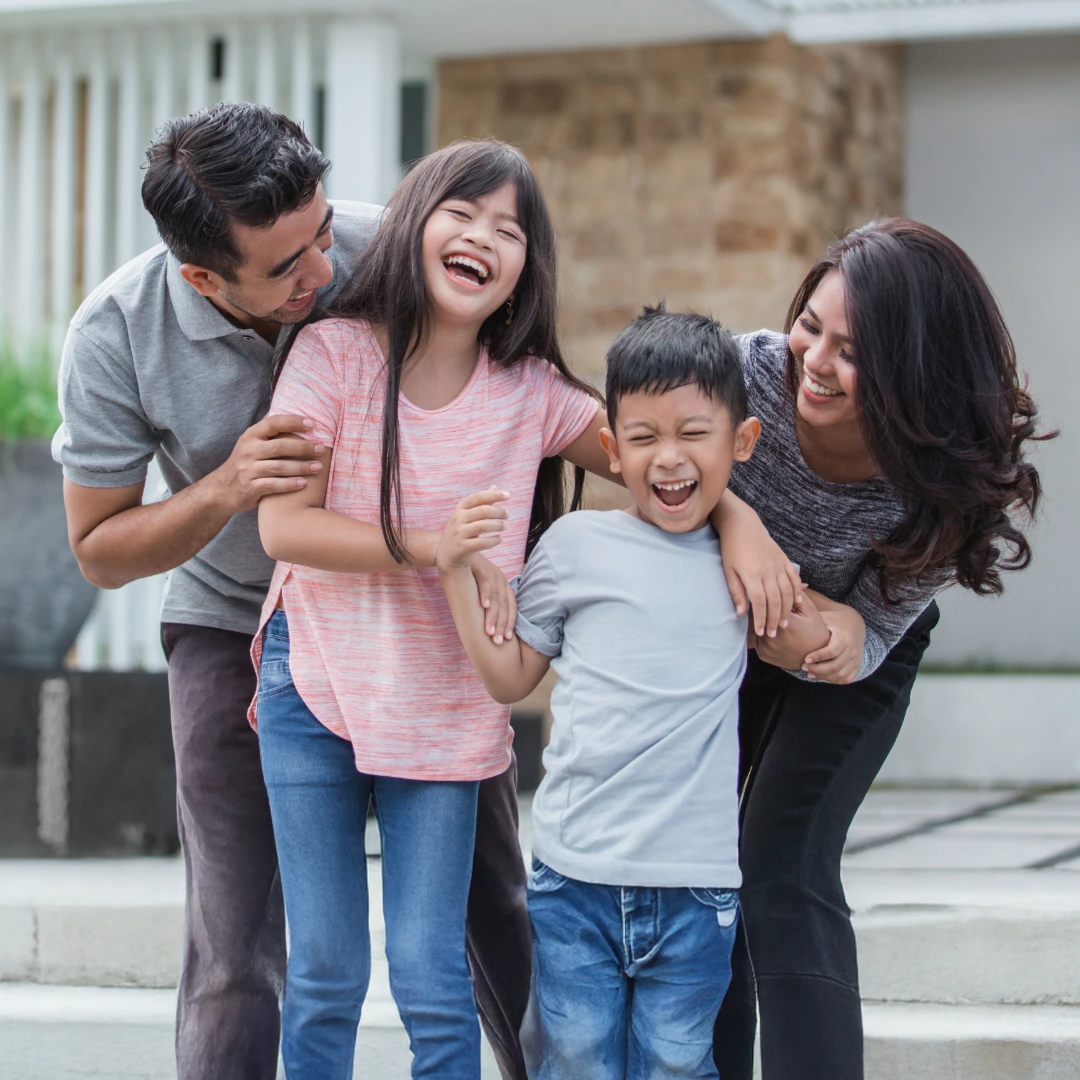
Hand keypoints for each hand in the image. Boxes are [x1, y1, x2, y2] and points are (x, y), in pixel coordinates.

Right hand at [213, 414, 325, 513]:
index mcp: (251, 435)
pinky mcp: (250, 488)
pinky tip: (303, 484)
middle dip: (303, 447)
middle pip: (280, 446)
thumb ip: (268, 429)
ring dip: (301, 467)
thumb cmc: (245, 462)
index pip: (273, 423)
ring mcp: (248, 470)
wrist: (223, 489)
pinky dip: (289, 485)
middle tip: (321, 448)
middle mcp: (248, 450)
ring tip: (318, 467)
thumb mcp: (250, 442)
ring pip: (279, 467)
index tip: (312, 424)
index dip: (293, 421)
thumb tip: (288, 406)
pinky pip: (273, 485)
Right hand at [436, 487, 509, 570]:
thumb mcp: (467, 515)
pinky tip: (499, 539)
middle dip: (499, 512)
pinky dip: (494, 540)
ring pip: (482, 526)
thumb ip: (481, 502)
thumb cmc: (461, 531)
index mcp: (460, 508)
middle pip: (483, 510)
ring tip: (504, 527)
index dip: (494, 495)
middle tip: (507, 515)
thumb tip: (495, 487)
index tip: (508, 495)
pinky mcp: (463, 547)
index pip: (478, 497)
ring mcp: (459, 534)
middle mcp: (458, 519)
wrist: (447, 555)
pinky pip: (482, 542)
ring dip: (497, 525)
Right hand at [470, 554, 517, 644]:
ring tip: (489, 631)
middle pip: (505, 605)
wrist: (453, 551)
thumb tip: (487, 624)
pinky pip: (485, 582)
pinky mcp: (480, 567)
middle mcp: (500, 579)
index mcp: (503, 585)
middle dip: (501, 625)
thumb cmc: (465, 574)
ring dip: (493, 616)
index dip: (510, 623)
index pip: (511, 606)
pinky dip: (485, 594)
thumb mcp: (478, 588)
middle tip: (497, 641)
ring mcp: (491, 572)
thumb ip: (484, 603)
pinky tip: (484, 606)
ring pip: (496, 597)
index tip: (507, 638)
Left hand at [716, 500, 802, 638]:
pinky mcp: (784, 559)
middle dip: (774, 620)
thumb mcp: (728, 571)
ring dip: (787, 610)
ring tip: (783, 623)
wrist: (742, 525)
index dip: (761, 619)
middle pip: (776, 601)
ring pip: (787, 592)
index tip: (760, 631)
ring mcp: (778, 564)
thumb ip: (736, 592)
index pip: (760, 603)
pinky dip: (797, 590)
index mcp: (752, 575)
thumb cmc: (731, 549)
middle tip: (773, 633)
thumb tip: (741, 613)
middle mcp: (768, 571)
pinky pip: (794, 577)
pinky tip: (798, 602)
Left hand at [755, 593, 830, 670]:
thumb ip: (795, 595)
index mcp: (784, 623)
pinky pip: (756, 639)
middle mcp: (772, 637)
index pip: (765, 603)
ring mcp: (766, 648)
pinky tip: (764, 626)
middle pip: (757, 616)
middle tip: (756, 597)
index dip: (763, 595)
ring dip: (757, 620)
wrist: (816, 657)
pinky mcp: (763, 655)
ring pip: (754, 627)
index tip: (762, 588)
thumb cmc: (815, 631)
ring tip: (760, 611)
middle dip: (758, 606)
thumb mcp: (810, 610)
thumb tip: (783, 580)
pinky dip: (759, 632)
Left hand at [802, 606, 865, 683]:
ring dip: (824, 676)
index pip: (832, 651)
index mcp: (844, 637)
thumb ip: (810, 619)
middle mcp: (853, 649)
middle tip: (803, 667)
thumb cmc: (834, 620)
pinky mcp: (857, 666)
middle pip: (836, 665)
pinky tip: (821, 676)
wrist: (855, 624)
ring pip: (841, 674)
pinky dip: (834, 680)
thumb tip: (789, 617)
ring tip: (810, 673)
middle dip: (818, 669)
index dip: (818, 656)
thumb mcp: (825, 617)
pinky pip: (846, 678)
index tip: (805, 659)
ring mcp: (856, 659)